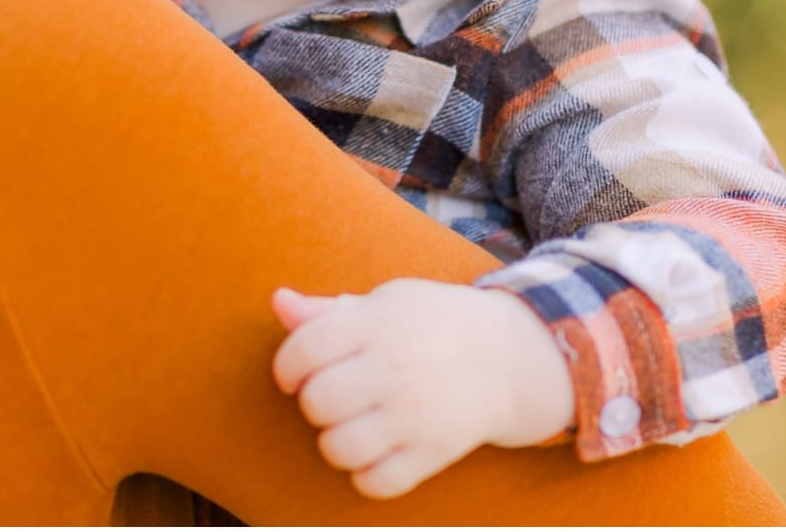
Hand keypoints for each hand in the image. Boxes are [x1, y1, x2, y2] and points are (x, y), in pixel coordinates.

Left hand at [269, 279, 574, 498]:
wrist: (506, 357)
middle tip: (331, 398)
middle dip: (313, 404)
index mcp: (377, 324)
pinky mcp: (434, 453)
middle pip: (318, 402)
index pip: (305, 347)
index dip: (287, 366)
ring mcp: (415, 415)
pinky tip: (375, 453)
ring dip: (334, 442)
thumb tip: (279, 302)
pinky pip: (376, 483)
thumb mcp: (387, 303)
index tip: (294, 374)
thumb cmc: (431, 324)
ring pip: (340, 448)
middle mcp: (395, 369)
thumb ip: (327, 310)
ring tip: (350, 427)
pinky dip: (365, 475)